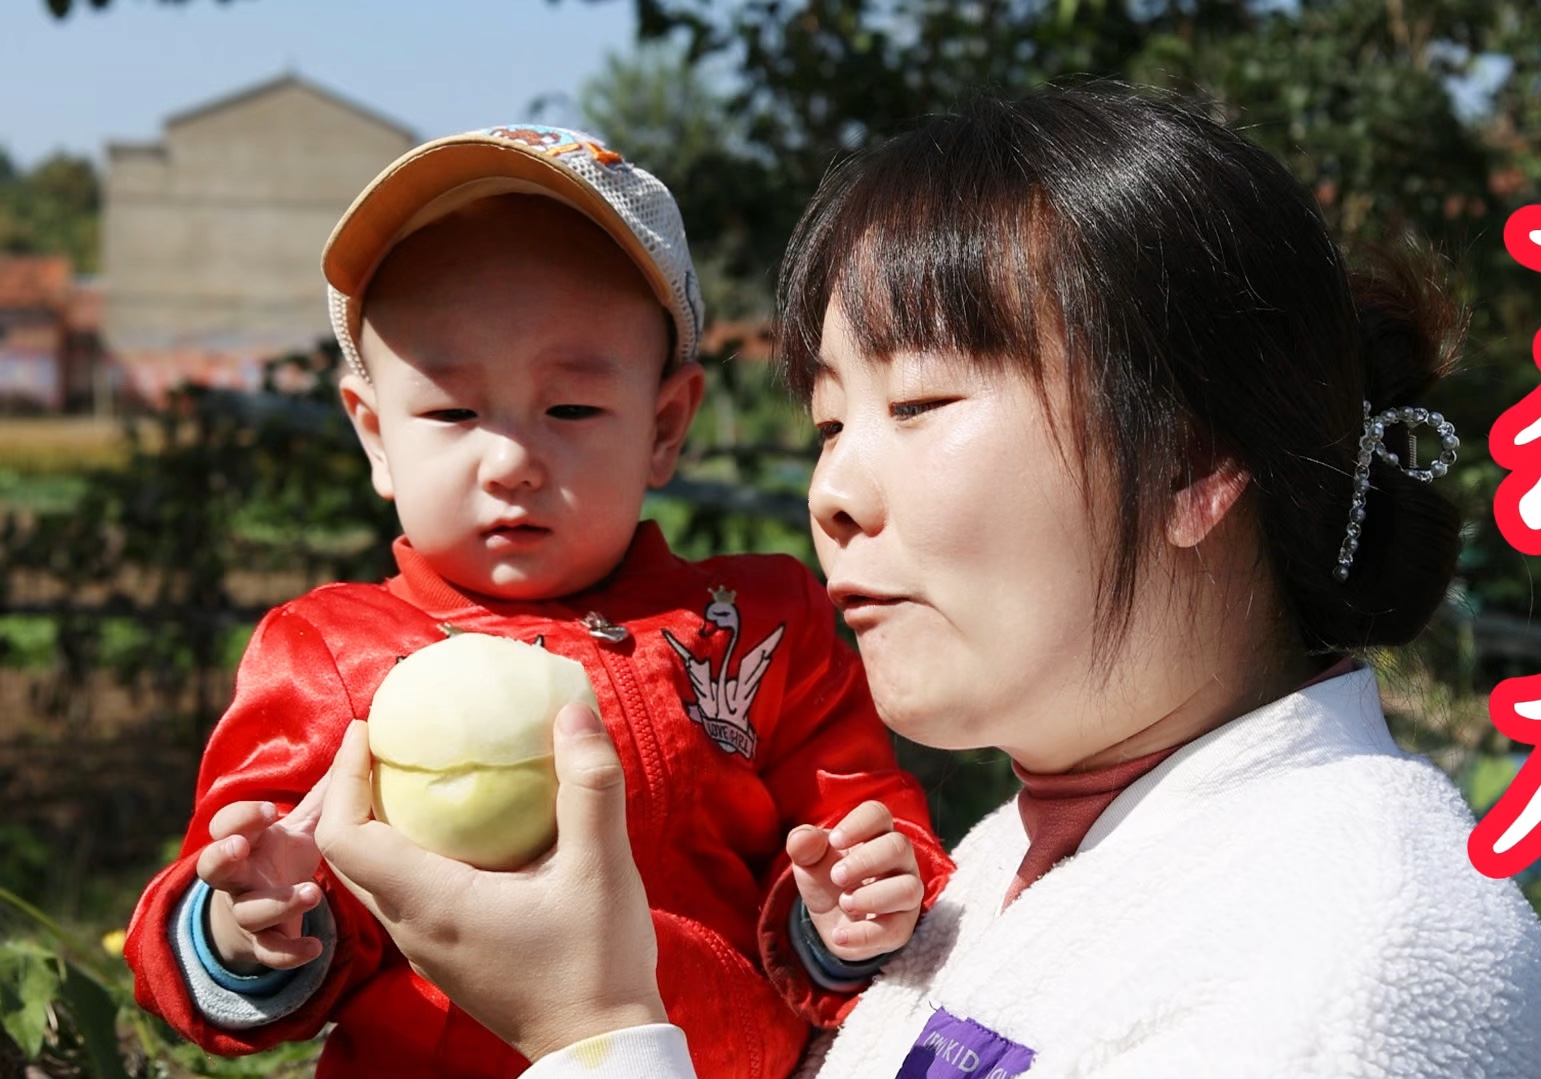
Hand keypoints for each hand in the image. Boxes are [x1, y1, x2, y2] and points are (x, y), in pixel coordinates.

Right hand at [195, 785, 326, 972]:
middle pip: (211, 867)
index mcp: (243, 841)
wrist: (264, 909)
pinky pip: (269, 951)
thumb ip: (325, 793)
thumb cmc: (282, 854)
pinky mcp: (263, 940)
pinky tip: (315, 948)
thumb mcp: (300, 824)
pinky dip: (288, 953)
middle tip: (239, 848)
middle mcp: (237, 876)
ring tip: (312, 893)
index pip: (225, 825)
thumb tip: (358, 745)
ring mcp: (246, 910)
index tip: (266, 810)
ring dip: (275, 904)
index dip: (239, 818)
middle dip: (221, 856)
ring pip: (247, 912)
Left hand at [315, 706, 666, 1062]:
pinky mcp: (449, 956)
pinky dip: (410, 850)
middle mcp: (414, 929)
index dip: (343, 776)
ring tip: (418, 775)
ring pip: (374, 877)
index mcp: (432, 904)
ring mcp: (428, 949)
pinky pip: (406, 892)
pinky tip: (463, 828)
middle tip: (388, 742)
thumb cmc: (596, 963)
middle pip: (349, 854)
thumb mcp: (602, 867)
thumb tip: (573, 713)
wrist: (599, 1045)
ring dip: (381, 822)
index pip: (345, 837)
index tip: (368, 729)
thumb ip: (589, 786)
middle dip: (354, 791)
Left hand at [787, 800, 922, 961]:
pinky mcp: (901, 926)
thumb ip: (803, 846)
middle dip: (865, 861)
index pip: (879, 814)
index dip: (859, 824)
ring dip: (872, 897)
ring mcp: (905, 893)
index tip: (834, 841)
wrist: (831, 923)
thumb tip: (801, 837)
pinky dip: (864, 934)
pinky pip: (894, 929)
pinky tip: (840, 936)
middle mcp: (898, 860)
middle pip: (899, 846)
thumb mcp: (809, 862)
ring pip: (909, 888)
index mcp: (875, 834)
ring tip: (844, 903)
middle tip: (836, 876)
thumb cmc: (826, 879)